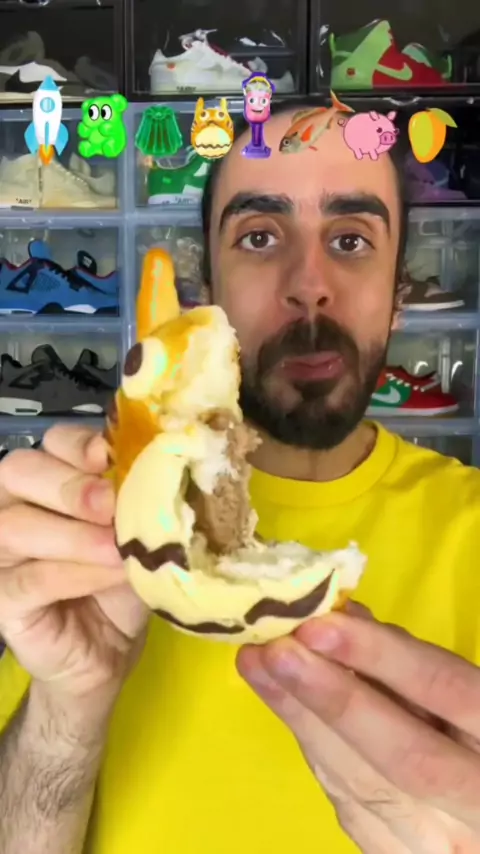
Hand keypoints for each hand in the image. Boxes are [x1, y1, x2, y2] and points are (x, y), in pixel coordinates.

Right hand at [0, 424, 147, 704]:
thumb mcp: (134, 535)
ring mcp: (0, 552)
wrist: (107, 652)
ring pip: (18, 525)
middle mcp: (13, 505)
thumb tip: (158, 474)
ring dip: (74, 534)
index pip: (52, 441)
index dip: (78, 443)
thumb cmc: (120, 582)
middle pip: (20, 471)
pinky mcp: (2, 598)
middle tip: (111, 506)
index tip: (109, 457)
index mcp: (49, 479)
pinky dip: (73, 572)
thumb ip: (136, 503)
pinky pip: (30, 577)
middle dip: (70, 485)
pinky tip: (108, 573)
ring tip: (116, 548)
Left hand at [238, 607, 479, 853]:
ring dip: (302, 719)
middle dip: (332, 699)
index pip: (446, 694)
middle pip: (402, 757)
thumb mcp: (465, 692)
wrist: (478, 810)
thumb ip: (415, 661)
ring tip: (257, 665)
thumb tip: (344, 617)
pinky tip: (284, 707)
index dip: (383, 658)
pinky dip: (313, 748)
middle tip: (273, 650)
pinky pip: (348, 803)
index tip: (321, 625)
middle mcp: (478, 805)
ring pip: (362, 785)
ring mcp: (437, 843)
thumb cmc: (471, 734)